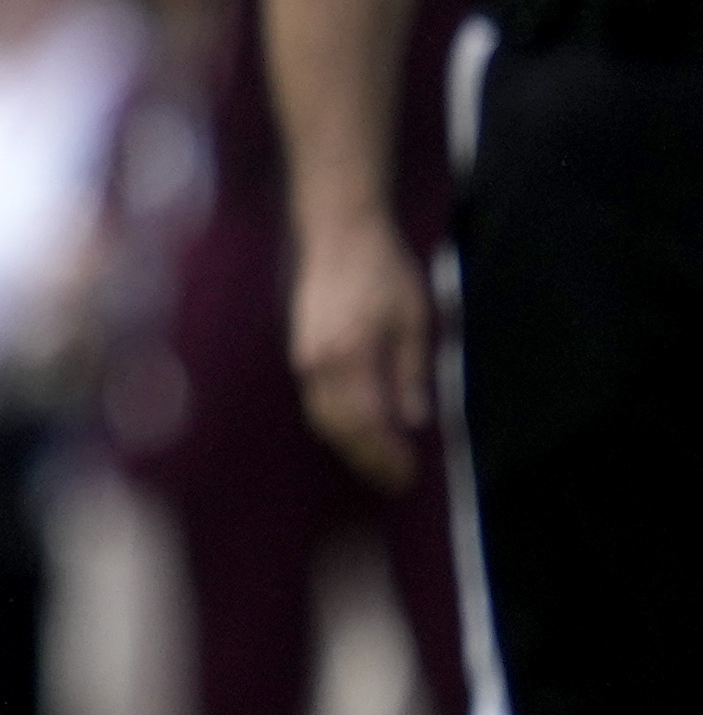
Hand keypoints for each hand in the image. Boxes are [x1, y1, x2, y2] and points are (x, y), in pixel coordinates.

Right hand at [292, 213, 433, 490]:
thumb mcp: (413, 320)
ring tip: (377, 463)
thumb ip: (411, 373)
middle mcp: (318, 365)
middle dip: (366, 459)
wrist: (338, 233)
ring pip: (322, 419)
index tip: (408, 475)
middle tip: (394, 481)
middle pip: (338, 429)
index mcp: (348, 357)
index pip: (366, 423)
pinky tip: (356, 431)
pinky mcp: (300, 352)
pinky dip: (336, 425)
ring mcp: (303, 359)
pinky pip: (315, 402)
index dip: (386, 455)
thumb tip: (413, 420)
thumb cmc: (383, 270)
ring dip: (349, 446)